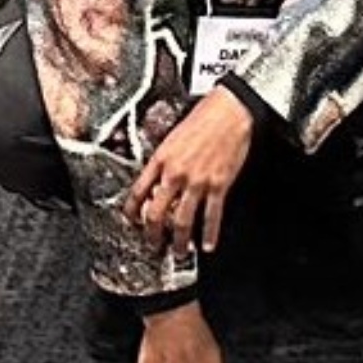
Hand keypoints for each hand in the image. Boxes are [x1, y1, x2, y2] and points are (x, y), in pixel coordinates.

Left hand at [122, 83, 255, 257]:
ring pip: (182, 220)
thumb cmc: (204, 116)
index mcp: (161, 159)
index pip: (138, 192)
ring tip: (179, 251)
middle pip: (156, 213)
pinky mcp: (218, 185)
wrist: (229, 111)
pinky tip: (208, 244)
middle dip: (153, 235)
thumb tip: (158, 178)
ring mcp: (197, 181)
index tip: (132, 221)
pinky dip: (210, 234)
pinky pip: (211, 216)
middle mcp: (175, 173)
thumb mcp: (173, 135)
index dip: (132, 212)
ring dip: (179, 241)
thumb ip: (164, 159)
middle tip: (154, 245)